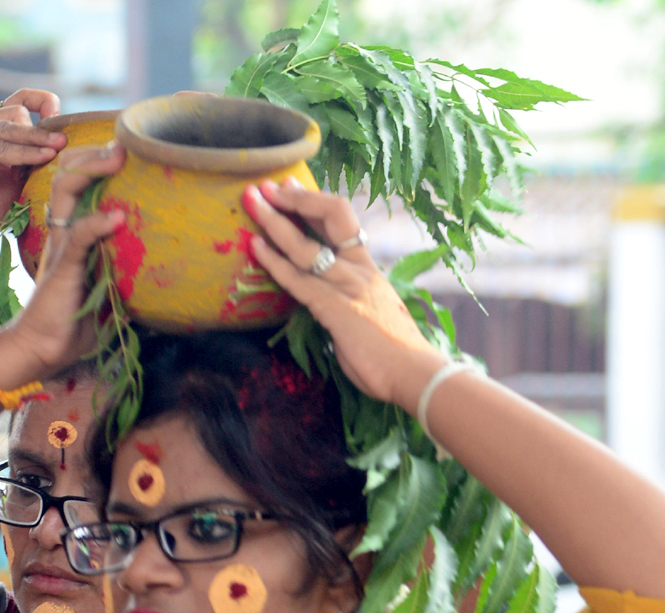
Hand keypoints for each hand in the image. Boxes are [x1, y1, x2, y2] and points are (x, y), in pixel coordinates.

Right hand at [0, 89, 66, 261]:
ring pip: (7, 128)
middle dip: (42, 128)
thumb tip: (61, 149)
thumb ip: (30, 163)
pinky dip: (21, 154)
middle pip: (13, 113)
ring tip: (58, 147)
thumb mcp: (14, 184)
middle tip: (64, 140)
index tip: (59, 118)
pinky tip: (41, 158)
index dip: (39, 102)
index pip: (14, 102)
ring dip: (35, 139)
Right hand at [0, 142, 127, 373]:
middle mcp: (63, 232)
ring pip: (66, 192)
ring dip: (92, 171)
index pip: (76, 182)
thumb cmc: (75, 321)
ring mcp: (61, 248)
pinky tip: (117, 217)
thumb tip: (166, 266)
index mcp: (72, 233)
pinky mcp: (62, 269)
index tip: (125, 149)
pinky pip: (77, 237)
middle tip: (123, 144)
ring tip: (117, 158)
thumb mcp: (108, 288)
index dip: (94, 160)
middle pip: (67, 175)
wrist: (42, 349)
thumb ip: (125, 269)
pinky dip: (96, 224)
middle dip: (93, 154)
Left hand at [243, 177, 444, 407]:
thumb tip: (330, 305)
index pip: (341, 222)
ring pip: (306, 245)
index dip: (314, 201)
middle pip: (330, 215)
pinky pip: (298, 279)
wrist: (414, 374)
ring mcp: (346, 286)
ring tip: (250, 202)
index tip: (292, 187)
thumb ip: (350, 302)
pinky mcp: (333, 308)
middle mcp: (358, 269)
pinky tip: (255, 245)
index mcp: (368, 268)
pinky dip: (274, 260)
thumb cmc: (395, 353)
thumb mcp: (372, 315)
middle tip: (267, 187)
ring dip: (274, 221)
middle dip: (295, 198)